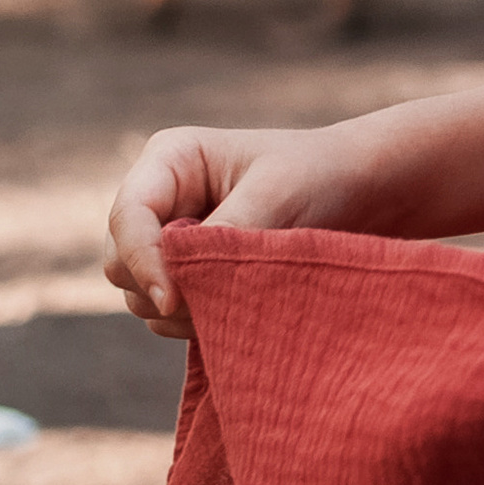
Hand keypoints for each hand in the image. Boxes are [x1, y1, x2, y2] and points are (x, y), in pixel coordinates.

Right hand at [104, 120, 374, 339]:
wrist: (362, 193)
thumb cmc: (319, 175)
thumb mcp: (276, 195)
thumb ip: (223, 237)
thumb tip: (176, 289)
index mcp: (170, 161)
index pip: (127, 217)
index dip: (143, 260)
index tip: (175, 300)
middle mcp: (159, 201)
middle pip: (121, 263)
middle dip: (163, 288)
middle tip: (227, 295)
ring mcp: (168, 242)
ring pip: (140, 297)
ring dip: (184, 311)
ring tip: (248, 294)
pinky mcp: (187, 278)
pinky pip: (168, 317)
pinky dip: (197, 323)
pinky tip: (244, 307)